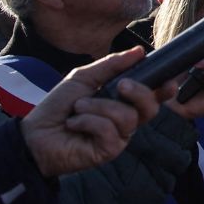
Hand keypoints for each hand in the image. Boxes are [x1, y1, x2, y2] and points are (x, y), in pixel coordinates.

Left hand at [23, 47, 158, 176]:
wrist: (35, 133)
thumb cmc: (58, 106)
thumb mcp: (84, 78)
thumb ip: (112, 65)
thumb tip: (139, 51)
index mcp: (123, 103)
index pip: (153, 97)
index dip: (165, 89)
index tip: (168, 81)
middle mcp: (125, 121)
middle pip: (150, 107)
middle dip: (138, 91)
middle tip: (119, 85)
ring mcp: (118, 138)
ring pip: (127, 117)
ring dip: (98, 107)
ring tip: (79, 108)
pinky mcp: (108, 151)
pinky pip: (109, 130)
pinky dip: (88, 121)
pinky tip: (74, 124)